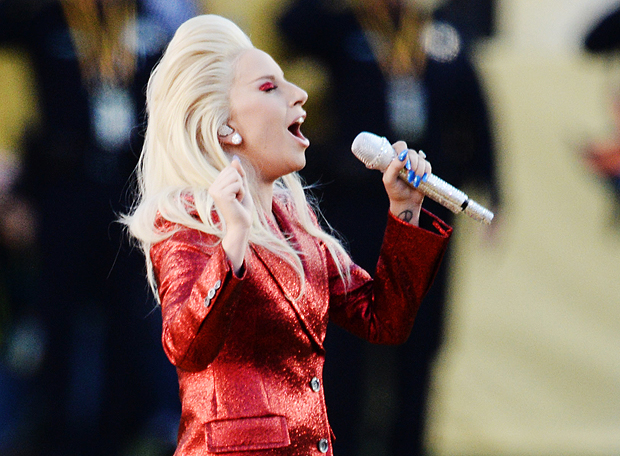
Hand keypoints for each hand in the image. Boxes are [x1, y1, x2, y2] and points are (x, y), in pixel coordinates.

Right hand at [208, 156, 253, 272]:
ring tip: (237, 200)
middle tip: (237, 198)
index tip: (236, 194)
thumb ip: (239, 174)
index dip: (239, 181)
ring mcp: (215, 191)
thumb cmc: (242, 208)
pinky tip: (236, 202)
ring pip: (235, 176)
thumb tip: (234, 159)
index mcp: (215, 185)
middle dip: (240, 184)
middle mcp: (212, 187)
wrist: (242, 224)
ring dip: (241, 189)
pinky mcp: (221, 195)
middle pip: (232, 170)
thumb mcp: (242, 187)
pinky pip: (237, 184)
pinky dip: (242, 193)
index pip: (230, 169)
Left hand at [383, 141, 430, 224]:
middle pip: (412, 152)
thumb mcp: (389, 180)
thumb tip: (403, 155)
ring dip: (419, 171)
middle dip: (413, 165)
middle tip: (410, 176)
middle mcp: (404, 159)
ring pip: (421, 159)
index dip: (404, 153)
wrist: (406, 201)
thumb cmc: (395, 191)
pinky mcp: (423, 168)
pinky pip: (428, 165)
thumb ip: (393, 167)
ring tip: (414, 181)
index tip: (406, 166)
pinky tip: (422, 180)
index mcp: (393, 158)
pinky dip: (426, 172)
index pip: (400, 146)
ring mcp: (414, 163)